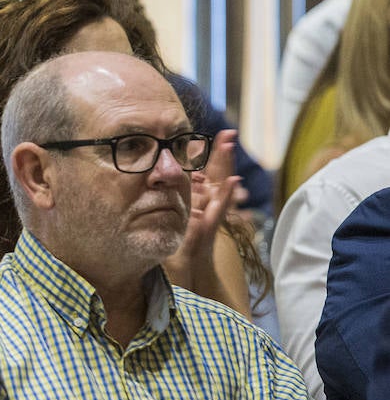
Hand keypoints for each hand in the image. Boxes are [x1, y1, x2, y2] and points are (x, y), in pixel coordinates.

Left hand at [163, 129, 241, 287]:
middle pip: (218, 173)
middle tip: (229, 133)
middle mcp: (209, 203)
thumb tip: (166, 171)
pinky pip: (220, 209)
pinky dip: (228, 195)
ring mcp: (212, 214)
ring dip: (227, 166)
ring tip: (230, 147)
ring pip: (222, 186)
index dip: (213, 153)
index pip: (208, 171)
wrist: (181, 266)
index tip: (219, 135)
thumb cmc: (175, 239)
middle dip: (223, 153)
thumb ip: (172, 193)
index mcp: (200, 197)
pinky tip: (233, 182)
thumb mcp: (173, 211)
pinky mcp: (210, 226)